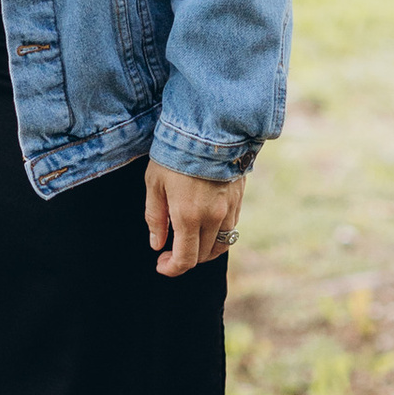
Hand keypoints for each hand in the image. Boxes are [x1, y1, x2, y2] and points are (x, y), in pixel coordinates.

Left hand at [145, 160, 242, 276]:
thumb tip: (157, 244)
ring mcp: (229, 209)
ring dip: (203, 249)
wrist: (209, 127)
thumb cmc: (175, 154)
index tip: (160, 264)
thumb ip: (155, 217)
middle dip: (185, 258)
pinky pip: (231, 227)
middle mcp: (213, 217)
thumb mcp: (154, 184)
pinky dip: (217, 233)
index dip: (172, 268)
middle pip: (203, 255)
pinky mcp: (238, 199)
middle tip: (169, 249)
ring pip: (220, 245)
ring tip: (188, 239)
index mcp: (188, 216)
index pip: (185, 259)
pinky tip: (204, 222)